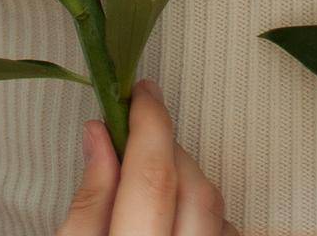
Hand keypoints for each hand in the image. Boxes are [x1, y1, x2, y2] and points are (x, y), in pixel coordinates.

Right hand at [58, 78, 239, 234]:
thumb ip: (86, 204)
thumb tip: (99, 135)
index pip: (152, 179)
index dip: (149, 126)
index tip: (142, 93)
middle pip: (194, 188)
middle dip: (168, 154)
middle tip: (139, 145)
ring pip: (217, 208)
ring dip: (188, 185)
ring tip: (152, 195)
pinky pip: (230, 230)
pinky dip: (206, 214)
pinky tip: (177, 219)